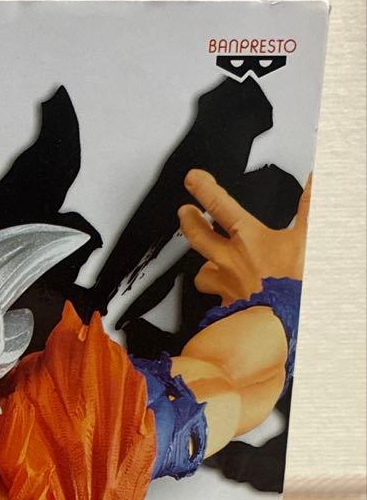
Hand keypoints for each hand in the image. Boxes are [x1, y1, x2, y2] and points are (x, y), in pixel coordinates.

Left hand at [178, 169, 310, 304]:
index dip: (203, 188)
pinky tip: (224, 297)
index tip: (192, 178)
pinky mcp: (226, 306)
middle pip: (198, 236)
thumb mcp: (307, 238)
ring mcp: (225, 284)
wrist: (278, 321)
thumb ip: (310, 207)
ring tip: (204, 264)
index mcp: (247, 238)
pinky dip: (218, 297)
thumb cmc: (290, 283)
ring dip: (202, 267)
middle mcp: (229, 260)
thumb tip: (316, 180)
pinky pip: (215, 300)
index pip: (219, 205)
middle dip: (189, 221)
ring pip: (202, 273)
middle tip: (184, 212)